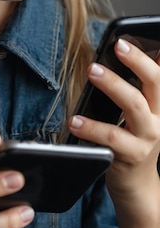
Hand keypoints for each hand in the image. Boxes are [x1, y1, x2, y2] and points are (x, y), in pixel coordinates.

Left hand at [68, 39, 159, 206]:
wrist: (137, 186)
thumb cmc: (132, 142)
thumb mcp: (141, 115)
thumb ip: (139, 90)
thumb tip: (133, 55)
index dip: (145, 57)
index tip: (125, 40)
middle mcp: (159, 120)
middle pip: (154, 84)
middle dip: (136, 63)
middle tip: (117, 47)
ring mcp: (146, 139)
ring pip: (133, 107)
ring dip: (112, 86)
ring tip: (90, 72)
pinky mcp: (130, 156)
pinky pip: (111, 139)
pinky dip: (92, 128)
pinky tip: (75, 121)